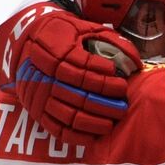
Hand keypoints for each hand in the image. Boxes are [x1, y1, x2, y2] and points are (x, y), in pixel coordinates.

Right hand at [4, 7, 141, 143]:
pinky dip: (77, 135)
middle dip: (105, 103)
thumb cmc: (63, 34)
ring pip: (69, 115)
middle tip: (124, 105)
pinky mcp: (37, 113)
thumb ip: (111, 41)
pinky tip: (96, 134)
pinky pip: (57, 129)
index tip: (121, 82)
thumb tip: (136, 62)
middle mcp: (44, 78)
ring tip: (115, 119)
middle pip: (78, 96)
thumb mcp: (85, 28)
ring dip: (95, 121)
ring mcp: (39, 98)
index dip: (103, 81)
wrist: (29, 41)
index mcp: (54, 55)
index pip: (82, 73)